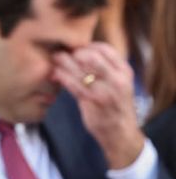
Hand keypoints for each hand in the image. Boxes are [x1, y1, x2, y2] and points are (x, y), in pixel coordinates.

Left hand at [52, 43, 145, 169]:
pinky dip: (63, 77)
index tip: (74, 49)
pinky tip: (56, 75)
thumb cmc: (115, 106)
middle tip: (60, 54)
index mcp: (124, 70)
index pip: (104, 48)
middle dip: (73, 53)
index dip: (86, 46)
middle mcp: (117, 78)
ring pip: (81, 69)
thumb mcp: (117, 84)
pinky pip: (74, 85)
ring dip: (64, 63)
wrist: (120, 132)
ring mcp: (106, 89)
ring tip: (54, 61)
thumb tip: (80, 55)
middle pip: (91, 55)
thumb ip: (104, 70)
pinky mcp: (93, 101)